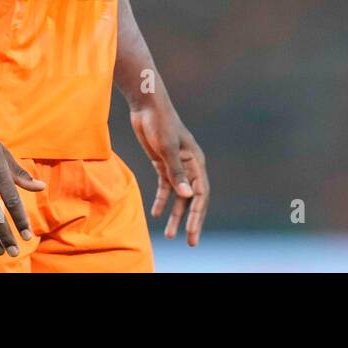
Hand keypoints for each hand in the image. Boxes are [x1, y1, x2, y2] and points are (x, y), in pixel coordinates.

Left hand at [130, 97, 208, 245]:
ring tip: (168, 234)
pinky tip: (156, 213)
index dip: (198, 214)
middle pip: (192, 198)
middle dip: (191, 220)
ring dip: (174, 214)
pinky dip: (161, 200)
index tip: (191, 231)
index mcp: (195, 162)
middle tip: (190, 242)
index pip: (201, 193)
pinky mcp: (162, 163)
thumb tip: (188, 197)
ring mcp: (176, 165)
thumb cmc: (160, 123)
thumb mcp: (167, 149)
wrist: (146, 105)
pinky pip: (165, 187)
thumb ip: (176, 174)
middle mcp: (189, 166)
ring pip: (178, 196)